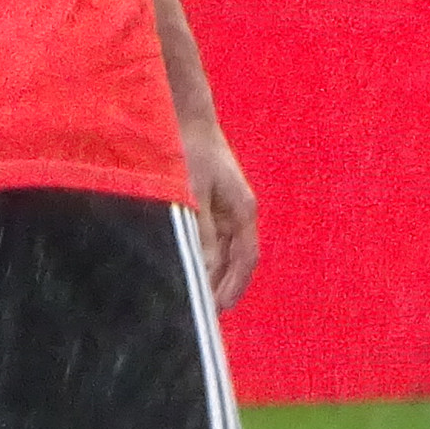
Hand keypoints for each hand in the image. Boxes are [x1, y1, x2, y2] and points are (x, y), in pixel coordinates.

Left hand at [183, 118, 260, 308]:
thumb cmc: (190, 151)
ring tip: (194, 296)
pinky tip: (188, 268)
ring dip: (212, 273)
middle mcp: (238, 212)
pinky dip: (203, 256)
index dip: (234, 286)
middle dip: (222, 286)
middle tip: (203, 312)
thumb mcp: (193, 195)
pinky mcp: (210, 204)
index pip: (246, 258)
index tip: (218, 310)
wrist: (183, 116)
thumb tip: (206, 271)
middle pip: (236, 259)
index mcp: (243, 210)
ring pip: (223, 251)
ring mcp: (225, 209)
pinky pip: (211, 239)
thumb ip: (201, 234)